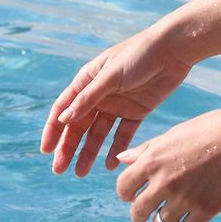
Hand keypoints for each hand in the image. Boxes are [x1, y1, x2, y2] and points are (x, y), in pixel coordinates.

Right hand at [41, 28, 193, 176]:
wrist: (174, 48)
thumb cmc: (138, 54)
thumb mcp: (110, 76)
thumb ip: (88, 99)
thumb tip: (64, 120)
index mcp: (85, 83)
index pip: (63, 110)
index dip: (53, 131)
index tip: (46, 150)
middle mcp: (98, 96)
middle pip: (78, 126)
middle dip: (68, 148)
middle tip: (60, 169)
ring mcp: (117, 105)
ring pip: (98, 134)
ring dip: (88, 152)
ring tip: (81, 173)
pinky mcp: (136, 111)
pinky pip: (122, 134)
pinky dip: (116, 149)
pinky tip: (110, 164)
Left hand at [115, 100, 220, 221]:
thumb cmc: (210, 130)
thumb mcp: (172, 135)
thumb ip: (145, 150)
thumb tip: (120, 159)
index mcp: (151, 162)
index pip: (124, 187)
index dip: (125, 194)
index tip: (130, 196)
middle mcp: (163, 183)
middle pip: (138, 210)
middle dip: (138, 215)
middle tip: (141, 216)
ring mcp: (184, 199)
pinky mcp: (205, 210)